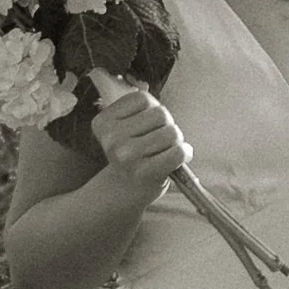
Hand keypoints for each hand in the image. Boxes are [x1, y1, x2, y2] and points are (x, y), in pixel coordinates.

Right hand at [88, 83, 189, 198]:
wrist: (126, 189)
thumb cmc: (133, 153)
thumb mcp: (125, 127)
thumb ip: (141, 111)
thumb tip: (162, 112)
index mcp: (103, 122)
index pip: (143, 99)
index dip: (154, 108)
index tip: (148, 124)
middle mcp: (111, 138)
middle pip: (161, 114)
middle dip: (167, 125)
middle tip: (159, 141)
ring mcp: (126, 155)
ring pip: (171, 132)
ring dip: (176, 141)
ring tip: (164, 151)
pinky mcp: (144, 172)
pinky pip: (178, 152)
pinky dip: (184, 153)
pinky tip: (176, 159)